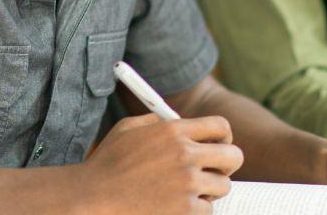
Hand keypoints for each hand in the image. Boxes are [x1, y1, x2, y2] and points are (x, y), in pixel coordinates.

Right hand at [82, 114, 242, 214]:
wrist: (93, 198)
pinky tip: (173, 206)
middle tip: (213, 171)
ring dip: (208, 190)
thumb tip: (178, 120)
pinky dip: (194, 210)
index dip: (224, 136)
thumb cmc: (106, 164)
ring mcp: (188, 184)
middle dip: (226, 164)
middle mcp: (186, 155)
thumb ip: (157, 121)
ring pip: (223, 186)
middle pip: (233, 156)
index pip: (221, 126)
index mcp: (173, 131)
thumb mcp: (129, 130)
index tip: (218, 145)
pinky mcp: (186, 210)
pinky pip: (207, 210)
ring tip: (186, 191)